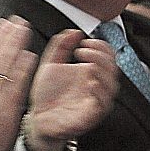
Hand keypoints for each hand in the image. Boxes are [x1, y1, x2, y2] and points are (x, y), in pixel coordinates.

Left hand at [25, 29, 116, 150]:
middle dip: (102, 56)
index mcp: (89, 73)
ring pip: (111, 86)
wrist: (37, 119)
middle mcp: (96, 87)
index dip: (101, 46)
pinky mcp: (90, 116)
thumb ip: (60, 46)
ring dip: (102, 71)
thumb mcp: (51, 65)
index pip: (108, 56)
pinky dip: (99, 92)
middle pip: (113, 69)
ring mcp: (95, 101)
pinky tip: (90, 82)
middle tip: (83, 50)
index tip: (85, 40)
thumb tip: (74, 31)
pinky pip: (102, 104)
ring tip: (87, 64)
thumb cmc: (47, 95)